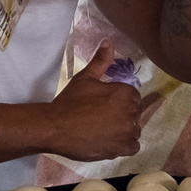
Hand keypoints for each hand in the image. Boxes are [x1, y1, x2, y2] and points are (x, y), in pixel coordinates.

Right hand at [47, 42, 141, 159]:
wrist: (56, 127)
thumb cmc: (70, 101)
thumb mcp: (86, 78)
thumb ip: (101, 60)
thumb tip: (108, 41)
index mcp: (125, 93)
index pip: (133, 97)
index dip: (120, 100)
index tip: (106, 104)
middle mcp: (130, 113)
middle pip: (134, 114)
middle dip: (122, 115)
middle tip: (102, 117)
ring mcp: (126, 132)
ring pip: (134, 130)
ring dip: (124, 131)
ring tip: (105, 130)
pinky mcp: (120, 149)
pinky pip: (132, 147)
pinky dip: (124, 145)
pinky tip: (110, 141)